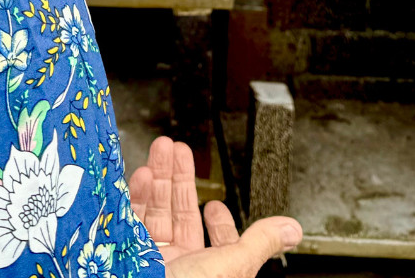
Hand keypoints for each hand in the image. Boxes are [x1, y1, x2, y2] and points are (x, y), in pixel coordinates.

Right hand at [129, 136, 301, 277]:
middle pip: (180, 215)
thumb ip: (259, 243)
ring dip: (156, 178)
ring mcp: (148, 258)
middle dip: (179, 179)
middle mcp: (179, 265)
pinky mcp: (122, 250)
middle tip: (177, 149)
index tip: (215, 203)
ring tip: (160, 150)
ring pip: (153, 212)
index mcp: (207, 270)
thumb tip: (292, 229)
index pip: (215, 241)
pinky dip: (133, 194)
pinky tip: (140, 174)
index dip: (217, 220)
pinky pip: (126, 218)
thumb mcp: (231, 265)